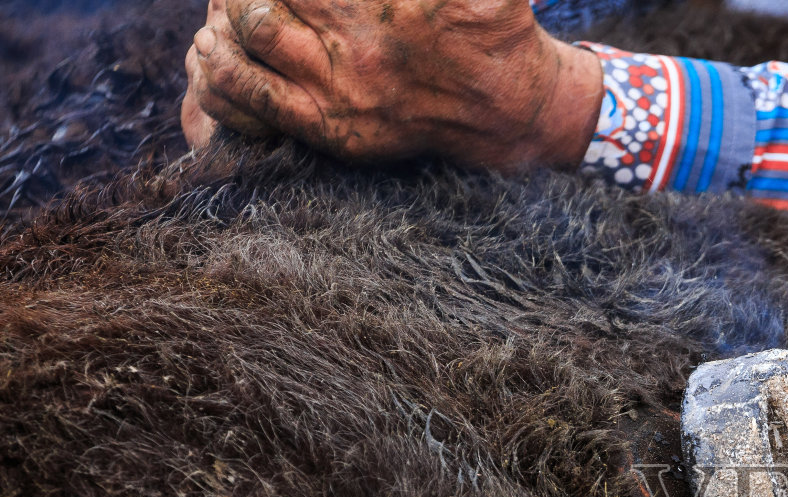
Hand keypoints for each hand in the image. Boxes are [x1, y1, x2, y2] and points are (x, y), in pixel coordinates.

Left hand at [182, 0, 602, 170]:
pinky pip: (250, 100)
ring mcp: (339, 92)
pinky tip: (215, 51)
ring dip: (222, 21)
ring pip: (245, 40)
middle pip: (256, 2)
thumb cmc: (491, 25)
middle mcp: (356, 45)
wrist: (511, 107)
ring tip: (223, 13)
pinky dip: (220, 72)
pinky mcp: (332, 130)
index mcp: (379, 6)